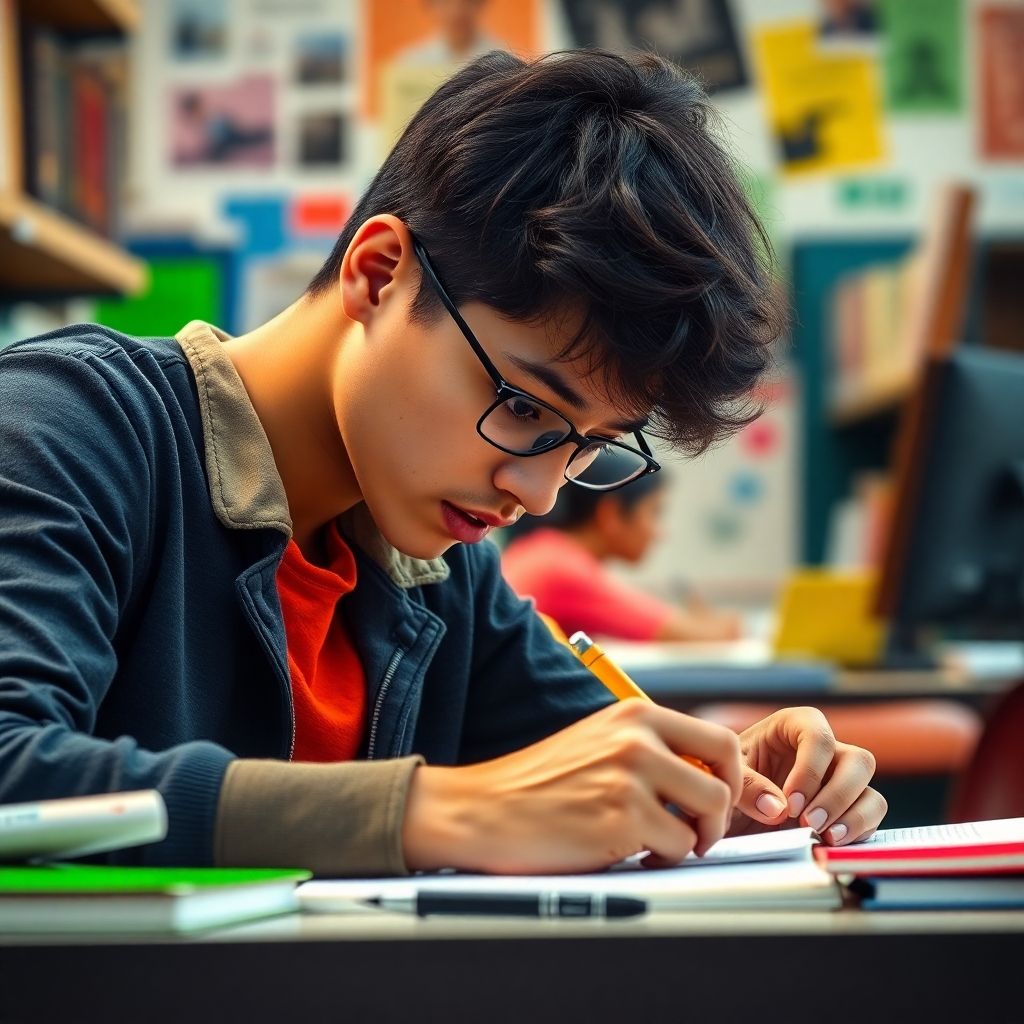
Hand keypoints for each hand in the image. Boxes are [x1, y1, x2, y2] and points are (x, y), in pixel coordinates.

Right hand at [402, 700, 743, 873]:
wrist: (483, 808)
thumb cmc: (538, 782)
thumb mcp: (598, 741)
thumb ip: (648, 747)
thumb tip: (706, 776)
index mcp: (635, 714)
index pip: (719, 739)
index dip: (731, 777)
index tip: (716, 799)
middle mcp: (638, 738)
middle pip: (724, 778)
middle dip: (721, 813)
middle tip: (699, 831)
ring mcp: (631, 777)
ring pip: (707, 815)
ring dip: (690, 839)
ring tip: (655, 845)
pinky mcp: (622, 818)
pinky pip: (676, 848)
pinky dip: (660, 860)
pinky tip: (627, 855)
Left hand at [727, 707, 886, 844]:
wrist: (729, 810)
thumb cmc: (730, 780)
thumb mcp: (729, 776)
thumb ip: (748, 786)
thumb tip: (778, 808)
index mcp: (793, 726)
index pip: (818, 735)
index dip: (810, 771)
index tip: (790, 803)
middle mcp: (824, 751)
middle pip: (858, 761)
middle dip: (838, 796)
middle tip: (809, 823)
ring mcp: (838, 780)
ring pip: (871, 792)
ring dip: (854, 818)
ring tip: (824, 838)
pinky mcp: (845, 810)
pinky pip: (869, 819)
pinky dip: (856, 834)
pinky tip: (829, 844)